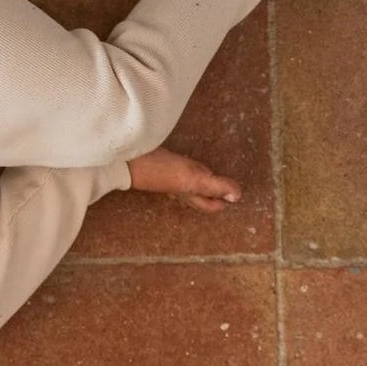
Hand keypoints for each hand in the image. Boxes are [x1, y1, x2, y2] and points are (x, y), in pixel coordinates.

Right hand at [126, 146, 240, 212]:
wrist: (128, 161)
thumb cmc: (161, 170)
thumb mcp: (193, 178)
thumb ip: (215, 185)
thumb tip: (238, 196)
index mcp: (189, 194)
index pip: (210, 205)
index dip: (223, 201)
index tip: (237, 197)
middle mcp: (180, 190)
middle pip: (201, 197)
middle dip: (215, 195)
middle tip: (229, 188)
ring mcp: (169, 180)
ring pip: (190, 187)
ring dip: (203, 184)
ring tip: (212, 177)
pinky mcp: (161, 168)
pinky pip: (180, 174)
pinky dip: (190, 172)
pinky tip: (187, 164)